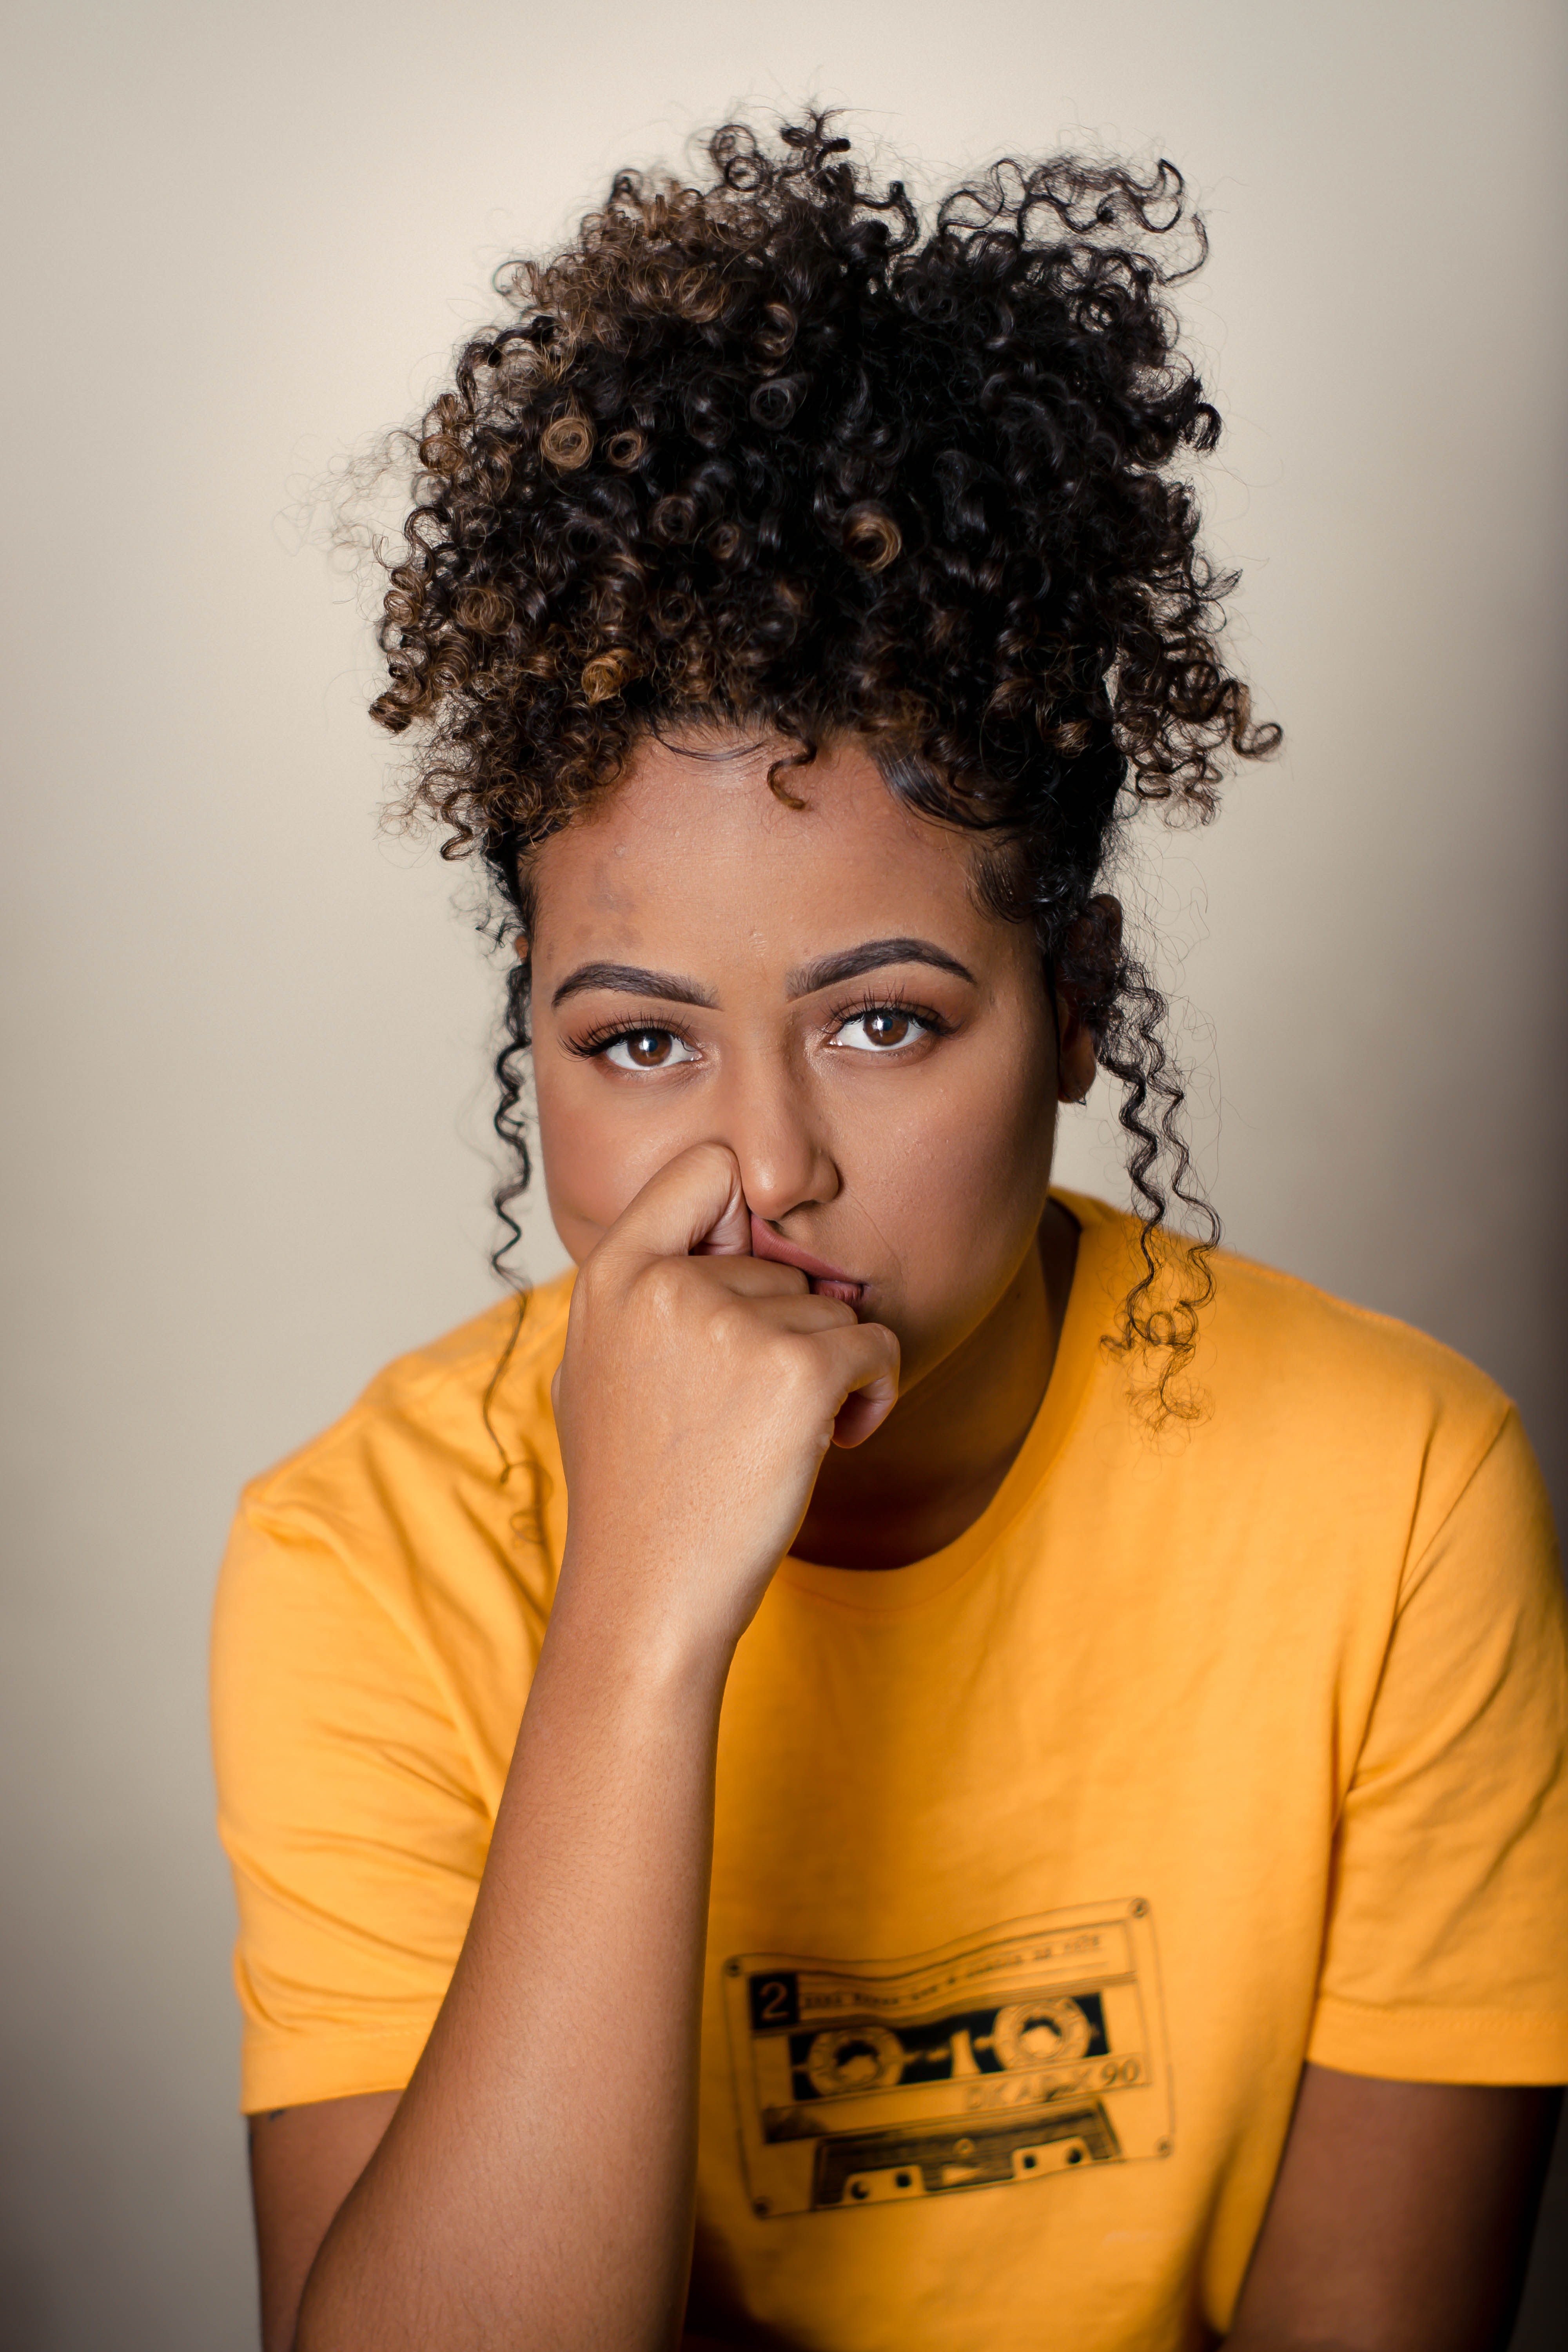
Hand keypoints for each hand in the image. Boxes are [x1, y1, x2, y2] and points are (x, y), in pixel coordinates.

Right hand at [551, 1144, 899, 1652]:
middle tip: (748, 1410)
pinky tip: (833, 1442)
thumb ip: (642, 1295)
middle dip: (786, 1332)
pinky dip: (874, 1393)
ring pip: (832, 1311)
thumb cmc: (631, 1492)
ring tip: (777, 1438)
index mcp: (614, 1274)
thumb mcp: (595, 1368)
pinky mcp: (801, 1371)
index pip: (706, 1169)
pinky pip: (878, 1347)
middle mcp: (672, 1284)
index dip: (740, 1219)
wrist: (646, 1595)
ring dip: (830, 1370)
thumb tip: (705, 1248)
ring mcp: (737, 1323)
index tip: (741, 1279)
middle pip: (782, 1265)